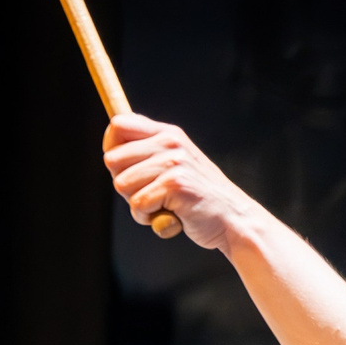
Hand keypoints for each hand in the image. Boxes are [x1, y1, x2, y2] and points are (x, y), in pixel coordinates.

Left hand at [103, 114, 260, 251]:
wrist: (234, 220)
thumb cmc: (200, 197)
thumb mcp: (177, 165)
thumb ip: (150, 154)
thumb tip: (111, 151)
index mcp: (169, 134)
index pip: (118, 125)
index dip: (111, 147)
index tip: (123, 168)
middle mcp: (170, 143)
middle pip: (112, 159)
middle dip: (124, 183)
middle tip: (149, 194)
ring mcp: (173, 163)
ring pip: (122, 184)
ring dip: (136, 204)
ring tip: (163, 206)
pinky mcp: (175, 185)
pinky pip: (137, 204)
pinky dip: (147, 217)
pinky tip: (169, 216)